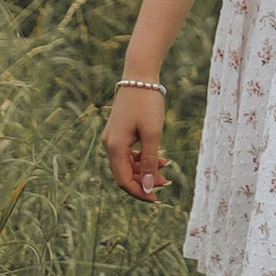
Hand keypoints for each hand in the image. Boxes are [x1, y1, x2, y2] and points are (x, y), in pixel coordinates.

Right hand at [103, 84, 166, 199]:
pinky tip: (159, 157)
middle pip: (125, 173)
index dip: (139, 192)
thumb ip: (149, 162)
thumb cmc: (147, 103)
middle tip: (166, 181)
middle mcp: (109, 144)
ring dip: (145, 169)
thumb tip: (146, 187)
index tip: (156, 199)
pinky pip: (128, 152)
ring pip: (127, 163)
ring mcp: (112, 137)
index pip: (123, 180)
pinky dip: (142, 157)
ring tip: (166, 167)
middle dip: (144, 180)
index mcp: (115, 147)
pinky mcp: (118, 131)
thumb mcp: (152, 134)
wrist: (139, 76)